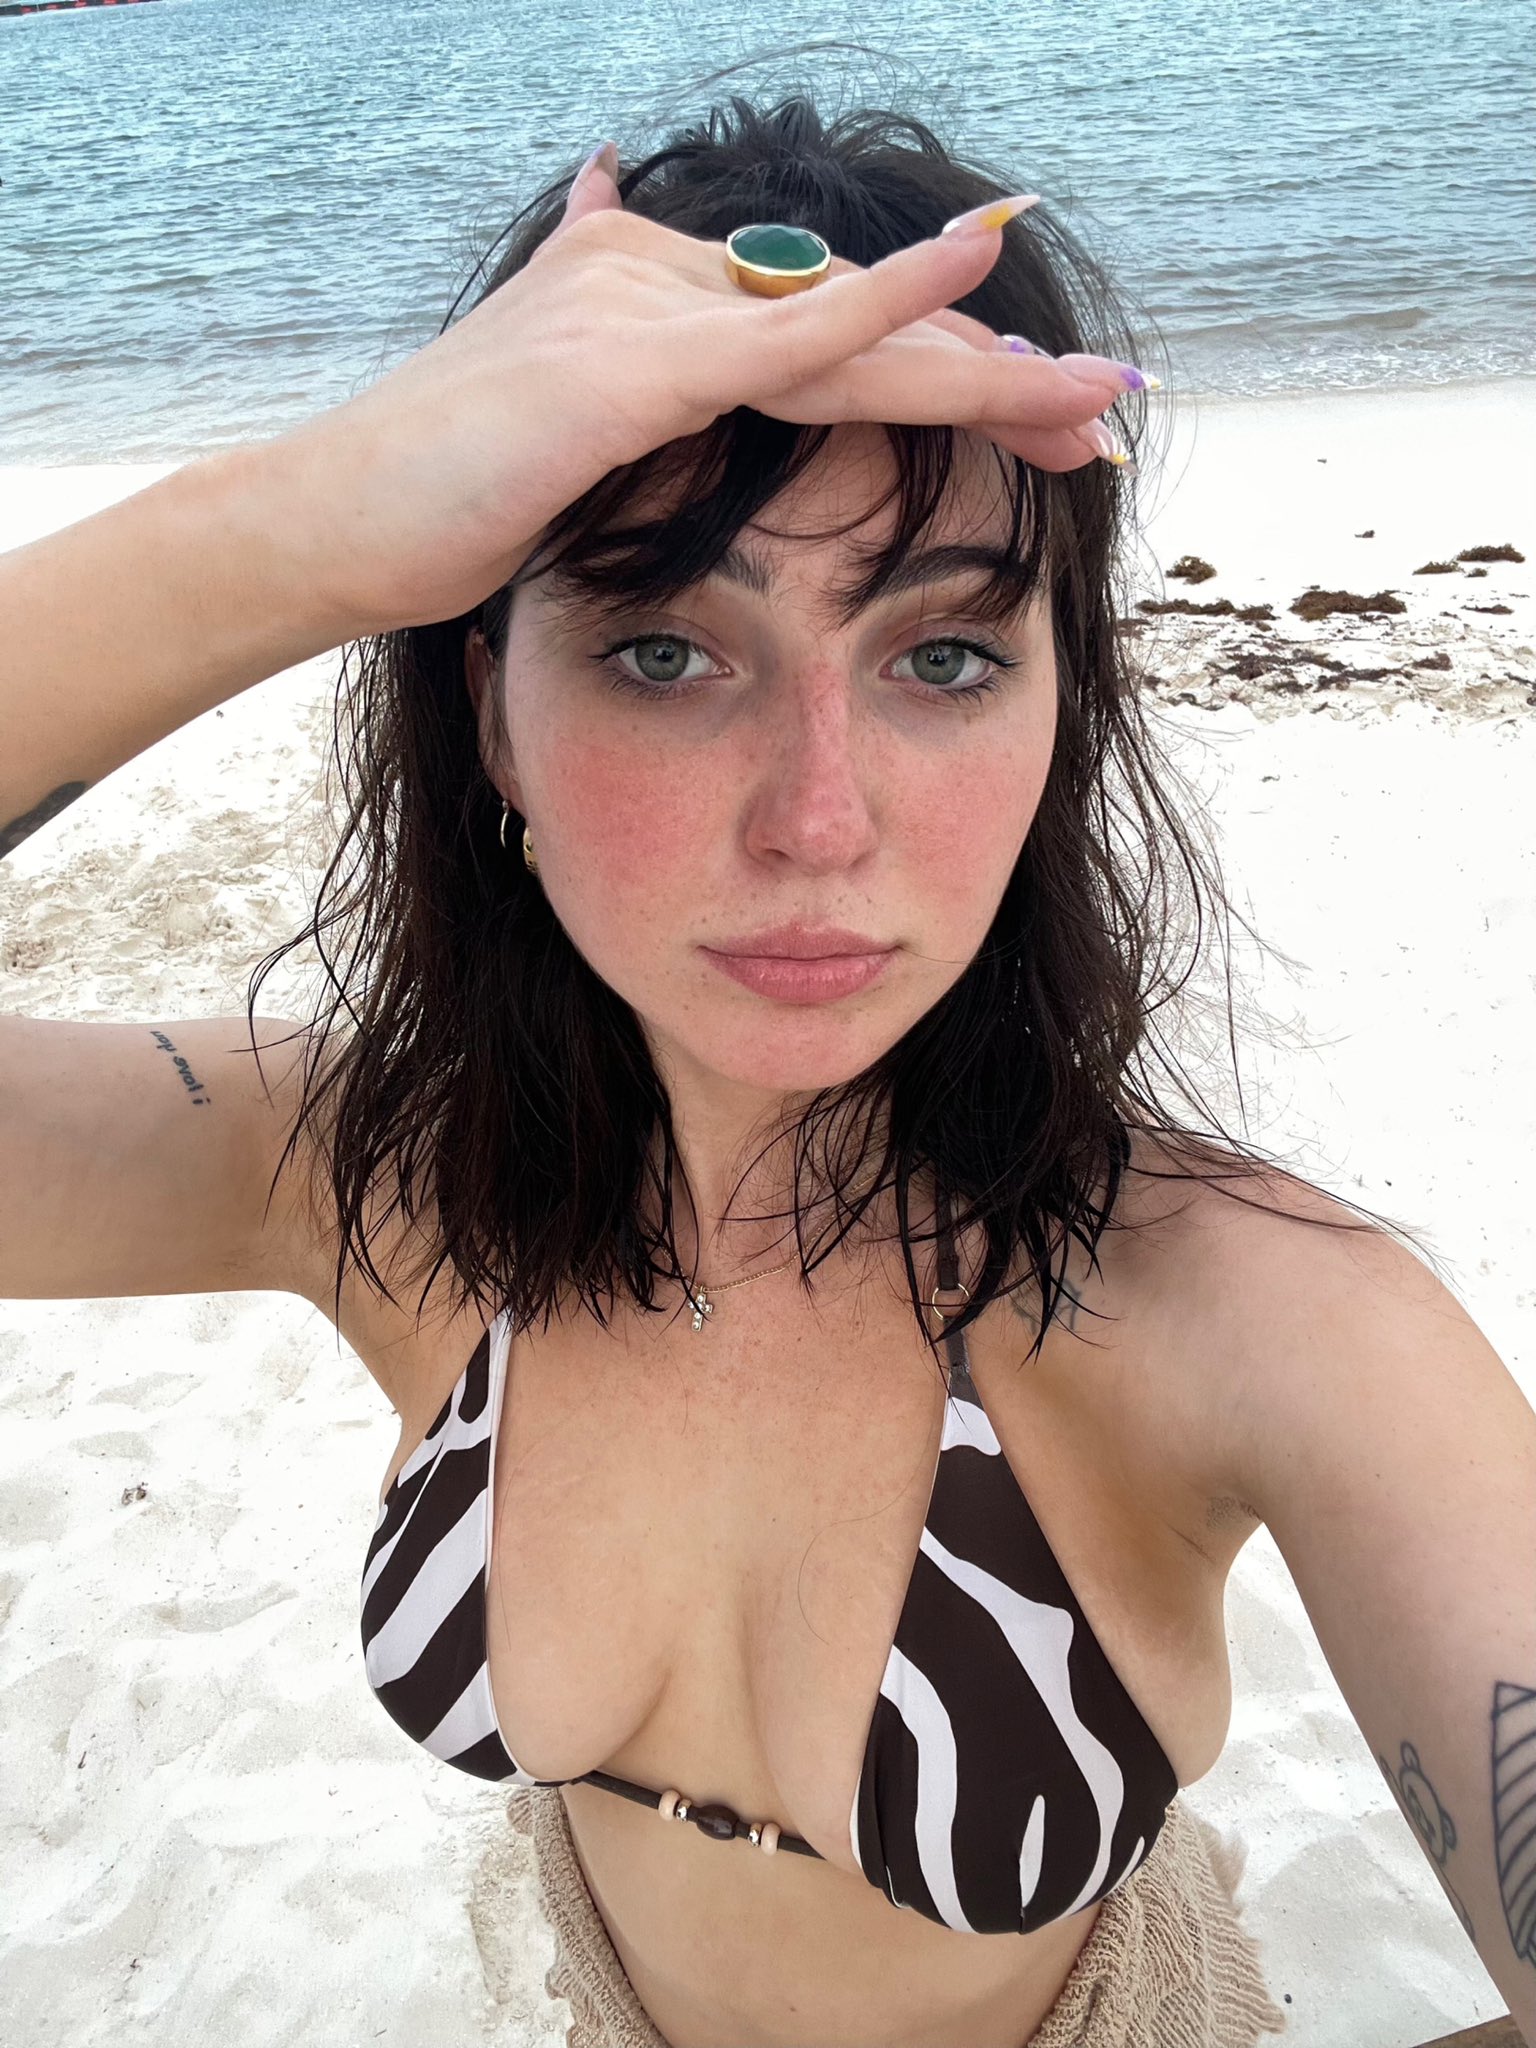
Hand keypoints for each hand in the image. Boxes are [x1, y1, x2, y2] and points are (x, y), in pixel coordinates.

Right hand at [263, 147, 1140, 638]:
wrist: (332, 527)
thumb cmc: (432, 500)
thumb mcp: (543, 434)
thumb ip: (612, 372)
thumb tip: (615, 223)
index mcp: (648, 297)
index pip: (822, 331)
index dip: (932, 371)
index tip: (1029, 428)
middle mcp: (657, 279)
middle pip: (860, 322)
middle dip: (991, 376)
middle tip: (1103, 416)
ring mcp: (645, 311)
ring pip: (850, 332)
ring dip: (986, 364)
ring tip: (1100, 395)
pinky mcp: (630, 365)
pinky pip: (787, 336)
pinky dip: (891, 306)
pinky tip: (983, 271)